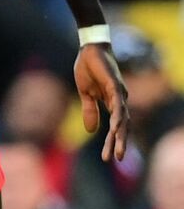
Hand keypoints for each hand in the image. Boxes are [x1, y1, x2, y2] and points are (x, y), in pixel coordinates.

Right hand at [74, 43, 129, 161]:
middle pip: (122, 126)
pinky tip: (115, 129)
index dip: (111, 142)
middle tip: (117, 159)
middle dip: (119, 144)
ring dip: (120, 136)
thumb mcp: (85, 93)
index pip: (115, 127)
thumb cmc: (88, 68)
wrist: (89, 48)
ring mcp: (119, 93)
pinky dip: (117, 118)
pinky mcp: (115, 85)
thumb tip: (91, 131)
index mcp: (112, 102)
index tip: (107, 157)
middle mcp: (120, 100)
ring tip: (118, 151)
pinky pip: (117, 105)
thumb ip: (90, 110)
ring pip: (123, 119)